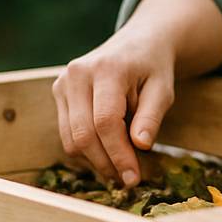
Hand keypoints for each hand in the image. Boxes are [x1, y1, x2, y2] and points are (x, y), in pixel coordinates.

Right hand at [52, 26, 176, 187]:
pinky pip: (67, 133)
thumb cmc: (153, 68)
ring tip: (122, 164)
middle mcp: (77, 74)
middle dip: (105, 163)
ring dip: (96, 160)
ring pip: (71, 139)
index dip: (119, 154)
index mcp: (106, 69)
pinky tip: (109, 149)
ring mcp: (63, 82)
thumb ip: (151, 116)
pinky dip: (87, 149)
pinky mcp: (58, 91)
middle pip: (83, 134)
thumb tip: (141, 145)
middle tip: (128, 179)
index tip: (133, 178)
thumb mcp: (163, 89)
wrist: (138, 43)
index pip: (105, 122)